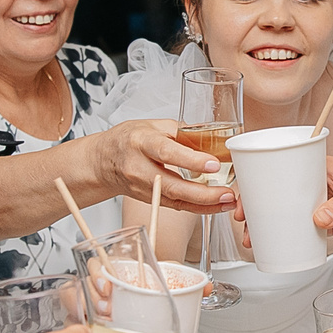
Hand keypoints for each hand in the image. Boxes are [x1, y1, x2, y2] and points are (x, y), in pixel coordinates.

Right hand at [89, 118, 234, 213]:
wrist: (103, 161)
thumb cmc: (127, 140)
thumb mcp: (151, 124)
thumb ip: (181, 130)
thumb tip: (212, 134)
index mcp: (141, 142)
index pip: (166, 152)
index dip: (191, 160)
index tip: (213, 164)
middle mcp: (139, 167)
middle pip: (173, 185)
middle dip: (203, 193)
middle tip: (228, 192)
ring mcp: (143, 188)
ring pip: (176, 200)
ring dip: (205, 203)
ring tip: (229, 200)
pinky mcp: (149, 200)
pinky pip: (175, 206)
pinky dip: (198, 208)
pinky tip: (216, 205)